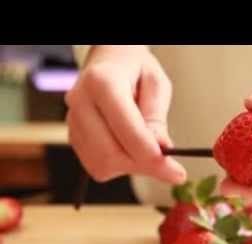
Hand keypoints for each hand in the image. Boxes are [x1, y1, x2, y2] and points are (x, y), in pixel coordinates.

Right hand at [66, 45, 185, 183]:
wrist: (109, 62)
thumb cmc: (135, 69)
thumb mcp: (156, 84)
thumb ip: (156, 117)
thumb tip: (161, 149)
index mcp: (102, 82)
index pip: (128, 131)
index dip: (153, 157)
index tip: (177, 172)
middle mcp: (81, 102)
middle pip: (111, 154)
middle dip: (144, 166)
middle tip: (169, 169)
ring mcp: (73, 121)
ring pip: (102, 165)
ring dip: (132, 167)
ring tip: (147, 150)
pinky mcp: (74, 136)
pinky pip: (96, 165)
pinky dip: (119, 166)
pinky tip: (131, 150)